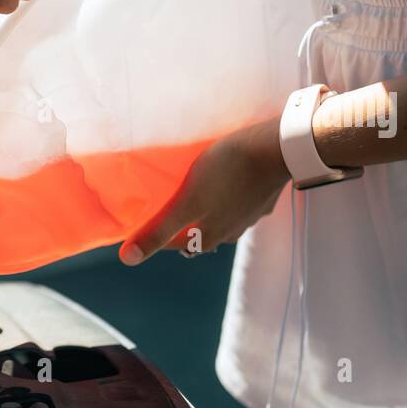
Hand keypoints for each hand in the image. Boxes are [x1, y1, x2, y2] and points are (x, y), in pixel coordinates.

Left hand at [119, 119, 290, 264]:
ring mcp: (250, 216)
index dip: (155, 235)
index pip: (173, 244)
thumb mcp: (186, 202)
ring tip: (191, 194)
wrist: (278, 148)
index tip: (142, 222)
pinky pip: (238, 203)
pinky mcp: (263, 198)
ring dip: (205, 211)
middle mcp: (231, 233)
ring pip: (219, 219)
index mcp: (210, 238)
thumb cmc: (228, 172)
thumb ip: (158, 231)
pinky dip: (226, 197)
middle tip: (165, 205)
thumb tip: (128, 258)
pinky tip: (223, 182)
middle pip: (197, 234)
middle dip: (180, 224)